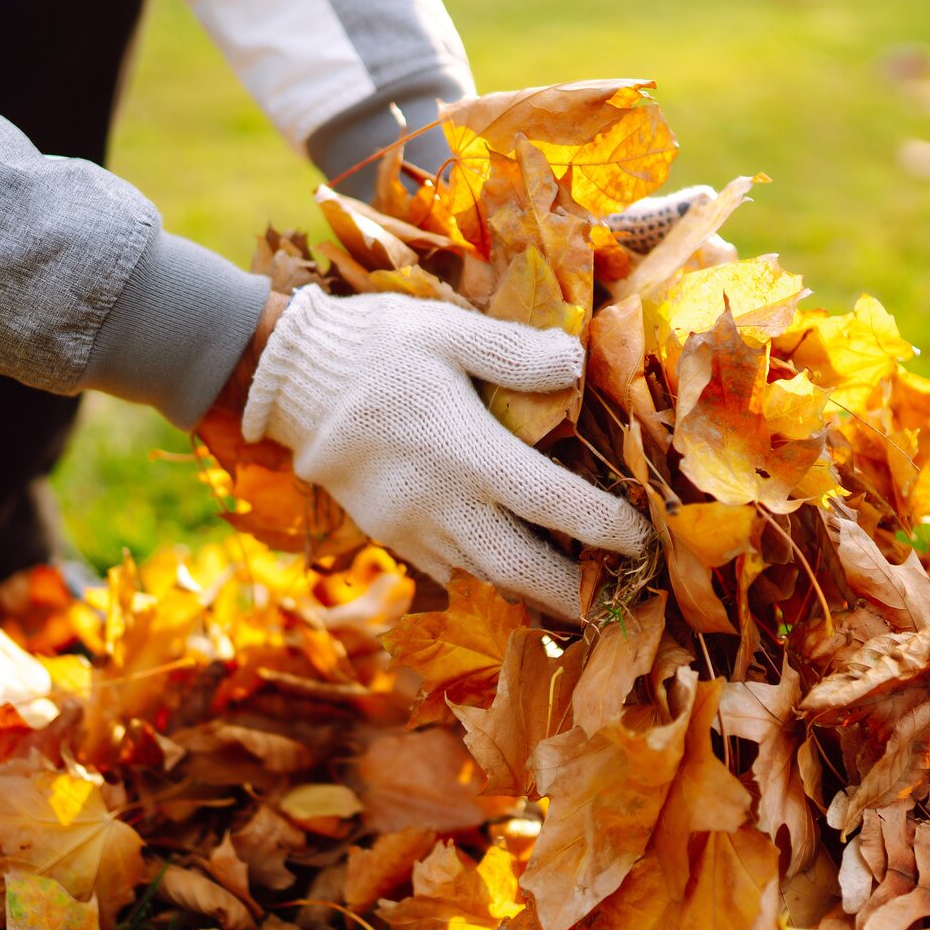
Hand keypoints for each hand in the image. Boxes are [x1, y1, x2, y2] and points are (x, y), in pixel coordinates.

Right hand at [239, 288, 650, 617]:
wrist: (287, 380)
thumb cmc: (374, 347)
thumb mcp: (447, 331)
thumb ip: (515, 351)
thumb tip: (576, 363)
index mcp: (466, 452)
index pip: (554, 504)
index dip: (606, 528)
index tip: (643, 539)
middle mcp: (442, 504)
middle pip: (522, 571)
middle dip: (575, 594)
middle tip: (617, 598)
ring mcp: (412, 529)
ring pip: (485, 581)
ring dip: (533, 593)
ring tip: (577, 593)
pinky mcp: (390, 536)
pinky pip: (449, 573)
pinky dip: (487, 580)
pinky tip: (512, 570)